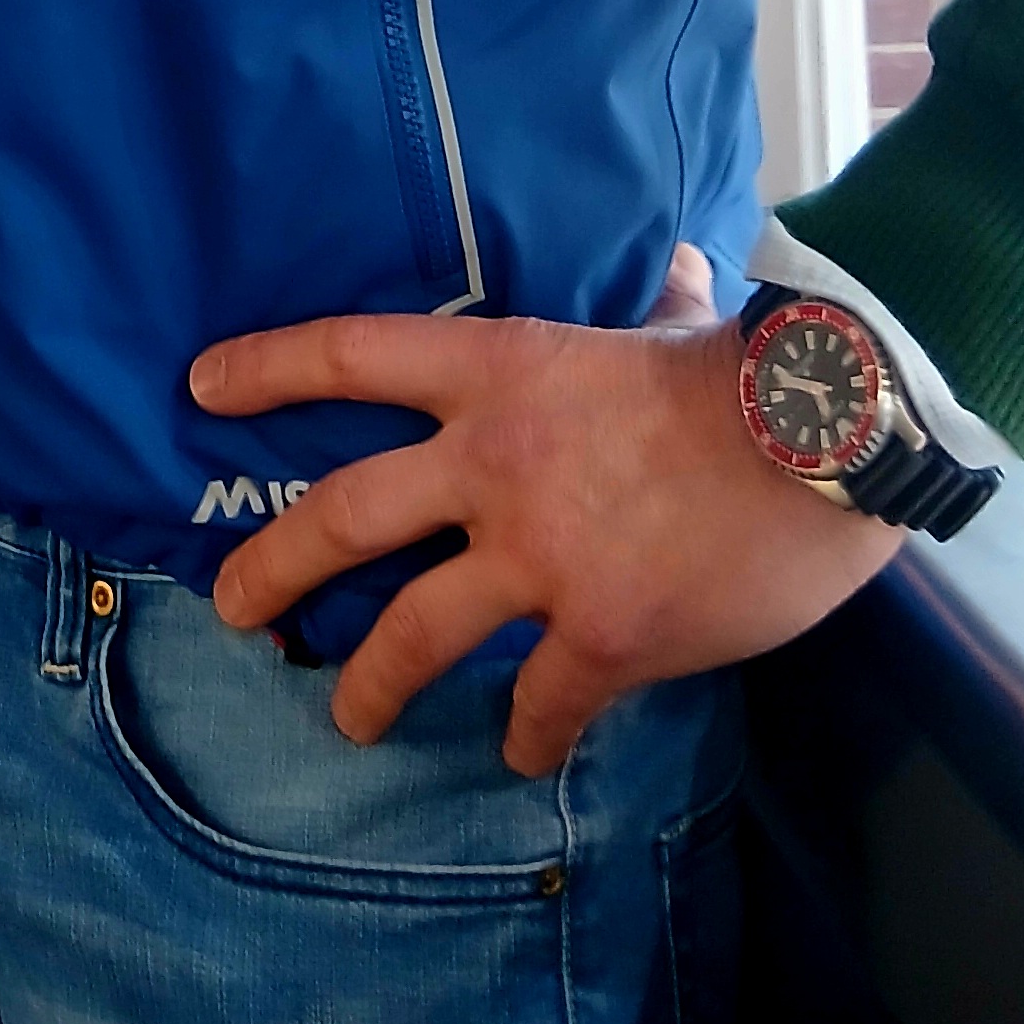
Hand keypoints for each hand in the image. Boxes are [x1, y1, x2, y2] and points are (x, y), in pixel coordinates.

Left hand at [189, 259, 894, 775]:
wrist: (823, 439)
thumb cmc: (747, 372)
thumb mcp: (679, 323)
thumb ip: (660, 303)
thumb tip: (683, 269)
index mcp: (499, 370)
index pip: (353, 354)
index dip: (268, 367)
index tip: (200, 386)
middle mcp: (492, 460)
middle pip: (346, 512)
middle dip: (275, 564)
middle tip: (231, 605)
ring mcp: (539, 554)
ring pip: (416, 631)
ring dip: (371, 683)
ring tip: (346, 717)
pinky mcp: (599, 634)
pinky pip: (540, 703)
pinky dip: (528, 735)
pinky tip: (523, 754)